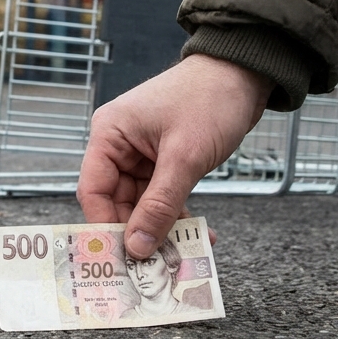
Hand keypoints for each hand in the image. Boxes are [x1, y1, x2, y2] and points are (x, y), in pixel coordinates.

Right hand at [77, 54, 273, 258]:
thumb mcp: (184, 157)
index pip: (93, 191)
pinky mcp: (164, 160)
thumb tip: (136, 247)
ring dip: (161, 228)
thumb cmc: (209, 101)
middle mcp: (119, 145)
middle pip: (116, 202)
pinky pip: (162, 196)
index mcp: (109, 135)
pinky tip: (197, 234)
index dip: (104, 226)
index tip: (122, 259)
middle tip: (155, 265)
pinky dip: (176, 214)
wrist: (244, 72)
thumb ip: (159, 205)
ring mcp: (142, 154)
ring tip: (182, 253)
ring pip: (141, 203)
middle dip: (137, 232)